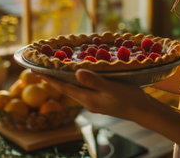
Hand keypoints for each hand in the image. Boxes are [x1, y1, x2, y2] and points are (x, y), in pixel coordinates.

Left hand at [36, 69, 154, 120]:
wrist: (143, 110)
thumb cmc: (128, 99)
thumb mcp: (111, 88)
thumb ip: (94, 81)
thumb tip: (76, 73)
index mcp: (87, 99)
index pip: (64, 88)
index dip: (50, 79)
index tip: (36, 71)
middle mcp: (88, 101)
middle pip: (67, 89)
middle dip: (55, 79)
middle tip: (43, 68)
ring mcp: (95, 101)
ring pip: (76, 89)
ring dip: (66, 79)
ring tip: (58, 69)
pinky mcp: (102, 99)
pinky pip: (86, 88)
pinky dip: (79, 80)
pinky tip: (81, 74)